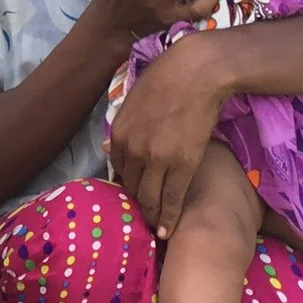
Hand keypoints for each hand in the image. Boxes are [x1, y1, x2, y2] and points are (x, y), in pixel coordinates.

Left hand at [104, 35, 227, 237]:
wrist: (196, 72)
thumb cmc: (167, 80)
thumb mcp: (133, 102)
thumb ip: (123, 129)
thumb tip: (106, 147)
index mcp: (118, 134)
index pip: (117, 171)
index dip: (127, 186)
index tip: (134, 196)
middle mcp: (132, 150)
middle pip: (131, 188)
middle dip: (137, 204)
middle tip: (144, 217)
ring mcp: (156, 158)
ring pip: (149, 198)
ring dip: (152, 216)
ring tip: (156, 228)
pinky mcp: (182, 164)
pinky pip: (171, 200)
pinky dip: (169, 218)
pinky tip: (168, 230)